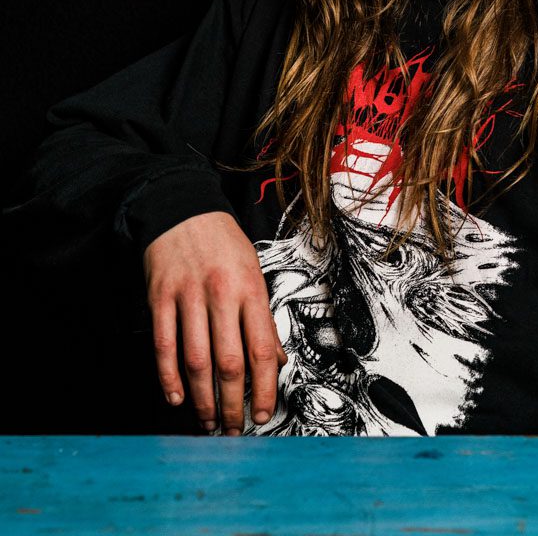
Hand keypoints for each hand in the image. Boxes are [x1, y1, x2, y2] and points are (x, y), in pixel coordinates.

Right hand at [143, 211, 286, 435]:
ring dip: (202, 399)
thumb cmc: (223, 244)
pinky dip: (168, 378)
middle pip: (229, 362)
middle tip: (233, 429)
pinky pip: (164, 346)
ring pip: (196, 361)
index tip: (265, 414)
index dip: (266, 388)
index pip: (263, 348)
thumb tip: (277, 361)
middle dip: (233, 404)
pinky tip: (176, 398)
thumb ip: (262, 317)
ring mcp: (188, 296)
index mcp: (250, 288)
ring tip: (208, 421)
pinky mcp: (159, 298)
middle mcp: (221, 294)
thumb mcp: (253, 272)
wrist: (182, 207)